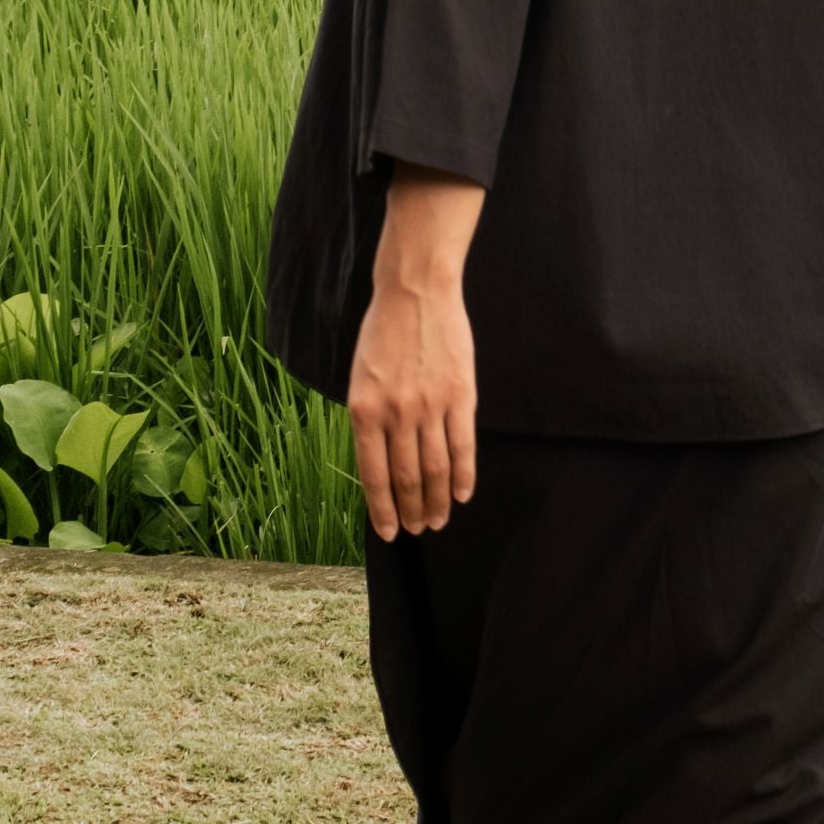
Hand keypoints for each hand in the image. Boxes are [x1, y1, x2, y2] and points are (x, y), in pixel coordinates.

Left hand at [347, 165, 484, 537]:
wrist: (415, 291)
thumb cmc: (383, 332)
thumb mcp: (360, 376)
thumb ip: (370, 418)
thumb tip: (381, 463)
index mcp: (363, 410)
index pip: (374, 475)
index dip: (383, 510)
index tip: (390, 532)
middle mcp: (395, 414)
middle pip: (406, 478)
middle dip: (412, 511)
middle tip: (420, 530)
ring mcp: (429, 406)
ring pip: (434, 468)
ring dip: (436, 501)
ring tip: (439, 520)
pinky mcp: (459, 395)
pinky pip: (462, 446)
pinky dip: (463, 475)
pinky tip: (462, 494)